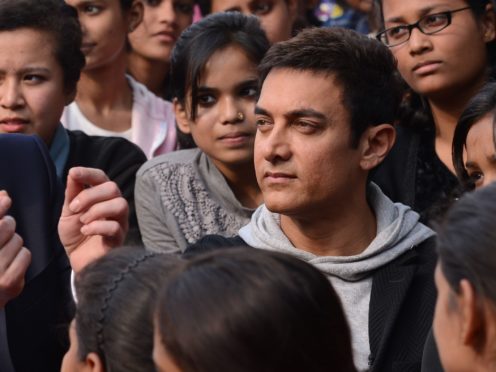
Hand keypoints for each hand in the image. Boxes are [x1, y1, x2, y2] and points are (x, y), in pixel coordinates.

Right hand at [0, 191, 30, 307]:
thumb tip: (3, 195)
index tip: (5, 199)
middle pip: (6, 226)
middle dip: (7, 226)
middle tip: (1, 236)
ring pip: (17, 240)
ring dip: (13, 244)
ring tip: (2, 255)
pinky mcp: (8, 283)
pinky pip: (25, 255)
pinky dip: (21, 257)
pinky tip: (10, 264)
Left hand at [58, 167, 128, 272]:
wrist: (78, 260)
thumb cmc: (76, 235)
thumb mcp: (69, 212)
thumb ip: (72, 193)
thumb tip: (73, 172)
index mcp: (103, 197)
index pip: (102, 178)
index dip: (89, 173)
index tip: (73, 173)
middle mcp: (115, 207)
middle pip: (113, 188)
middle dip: (90, 195)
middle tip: (74, 208)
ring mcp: (120, 223)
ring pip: (120, 205)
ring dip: (96, 210)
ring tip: (83, 221)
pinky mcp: (119, 239)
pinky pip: (115, 227)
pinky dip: (97, 227)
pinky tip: (86, 231)